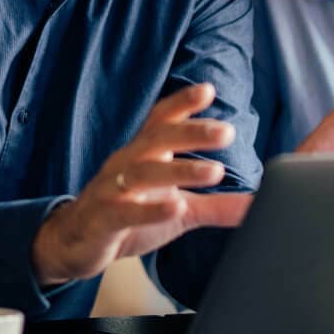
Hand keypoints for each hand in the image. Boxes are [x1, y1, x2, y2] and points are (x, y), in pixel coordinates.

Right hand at [31, 83, 251, 286]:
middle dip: (193, 131)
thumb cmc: (127, 216)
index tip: (209, 89)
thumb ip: (216, 205)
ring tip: (215, 171)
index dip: (183, 103)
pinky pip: (126, 211)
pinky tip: (176, 205)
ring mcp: (112, 190)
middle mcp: (126, 164)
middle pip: (158, 139)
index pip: (162, 120)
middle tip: (228, 131)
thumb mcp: (179, 210)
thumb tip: (259, 204)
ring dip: (181, 170)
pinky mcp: (103, 220)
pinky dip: (151, 209)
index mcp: (143, 153)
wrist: (74, 244)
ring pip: (145, 173)